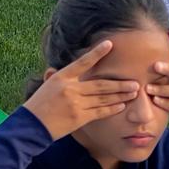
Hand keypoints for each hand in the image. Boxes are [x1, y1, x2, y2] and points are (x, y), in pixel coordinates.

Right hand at [23, 40, 138, 140]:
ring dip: (120, 96)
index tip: (109, 44)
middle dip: (120, 84)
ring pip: (103, 98)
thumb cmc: (40, 103)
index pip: (83, 62)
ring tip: (133, 93)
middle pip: (100, 84)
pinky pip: (100, 112)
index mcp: (62, 77)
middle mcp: (70, 88)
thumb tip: (69, 69)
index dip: (97, 53)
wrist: (32, 124)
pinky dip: (112, 109)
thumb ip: (61, 77)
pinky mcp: (79, 118)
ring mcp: (76, 104)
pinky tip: (121, 106)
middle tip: (135, 82)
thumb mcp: (48, 85)